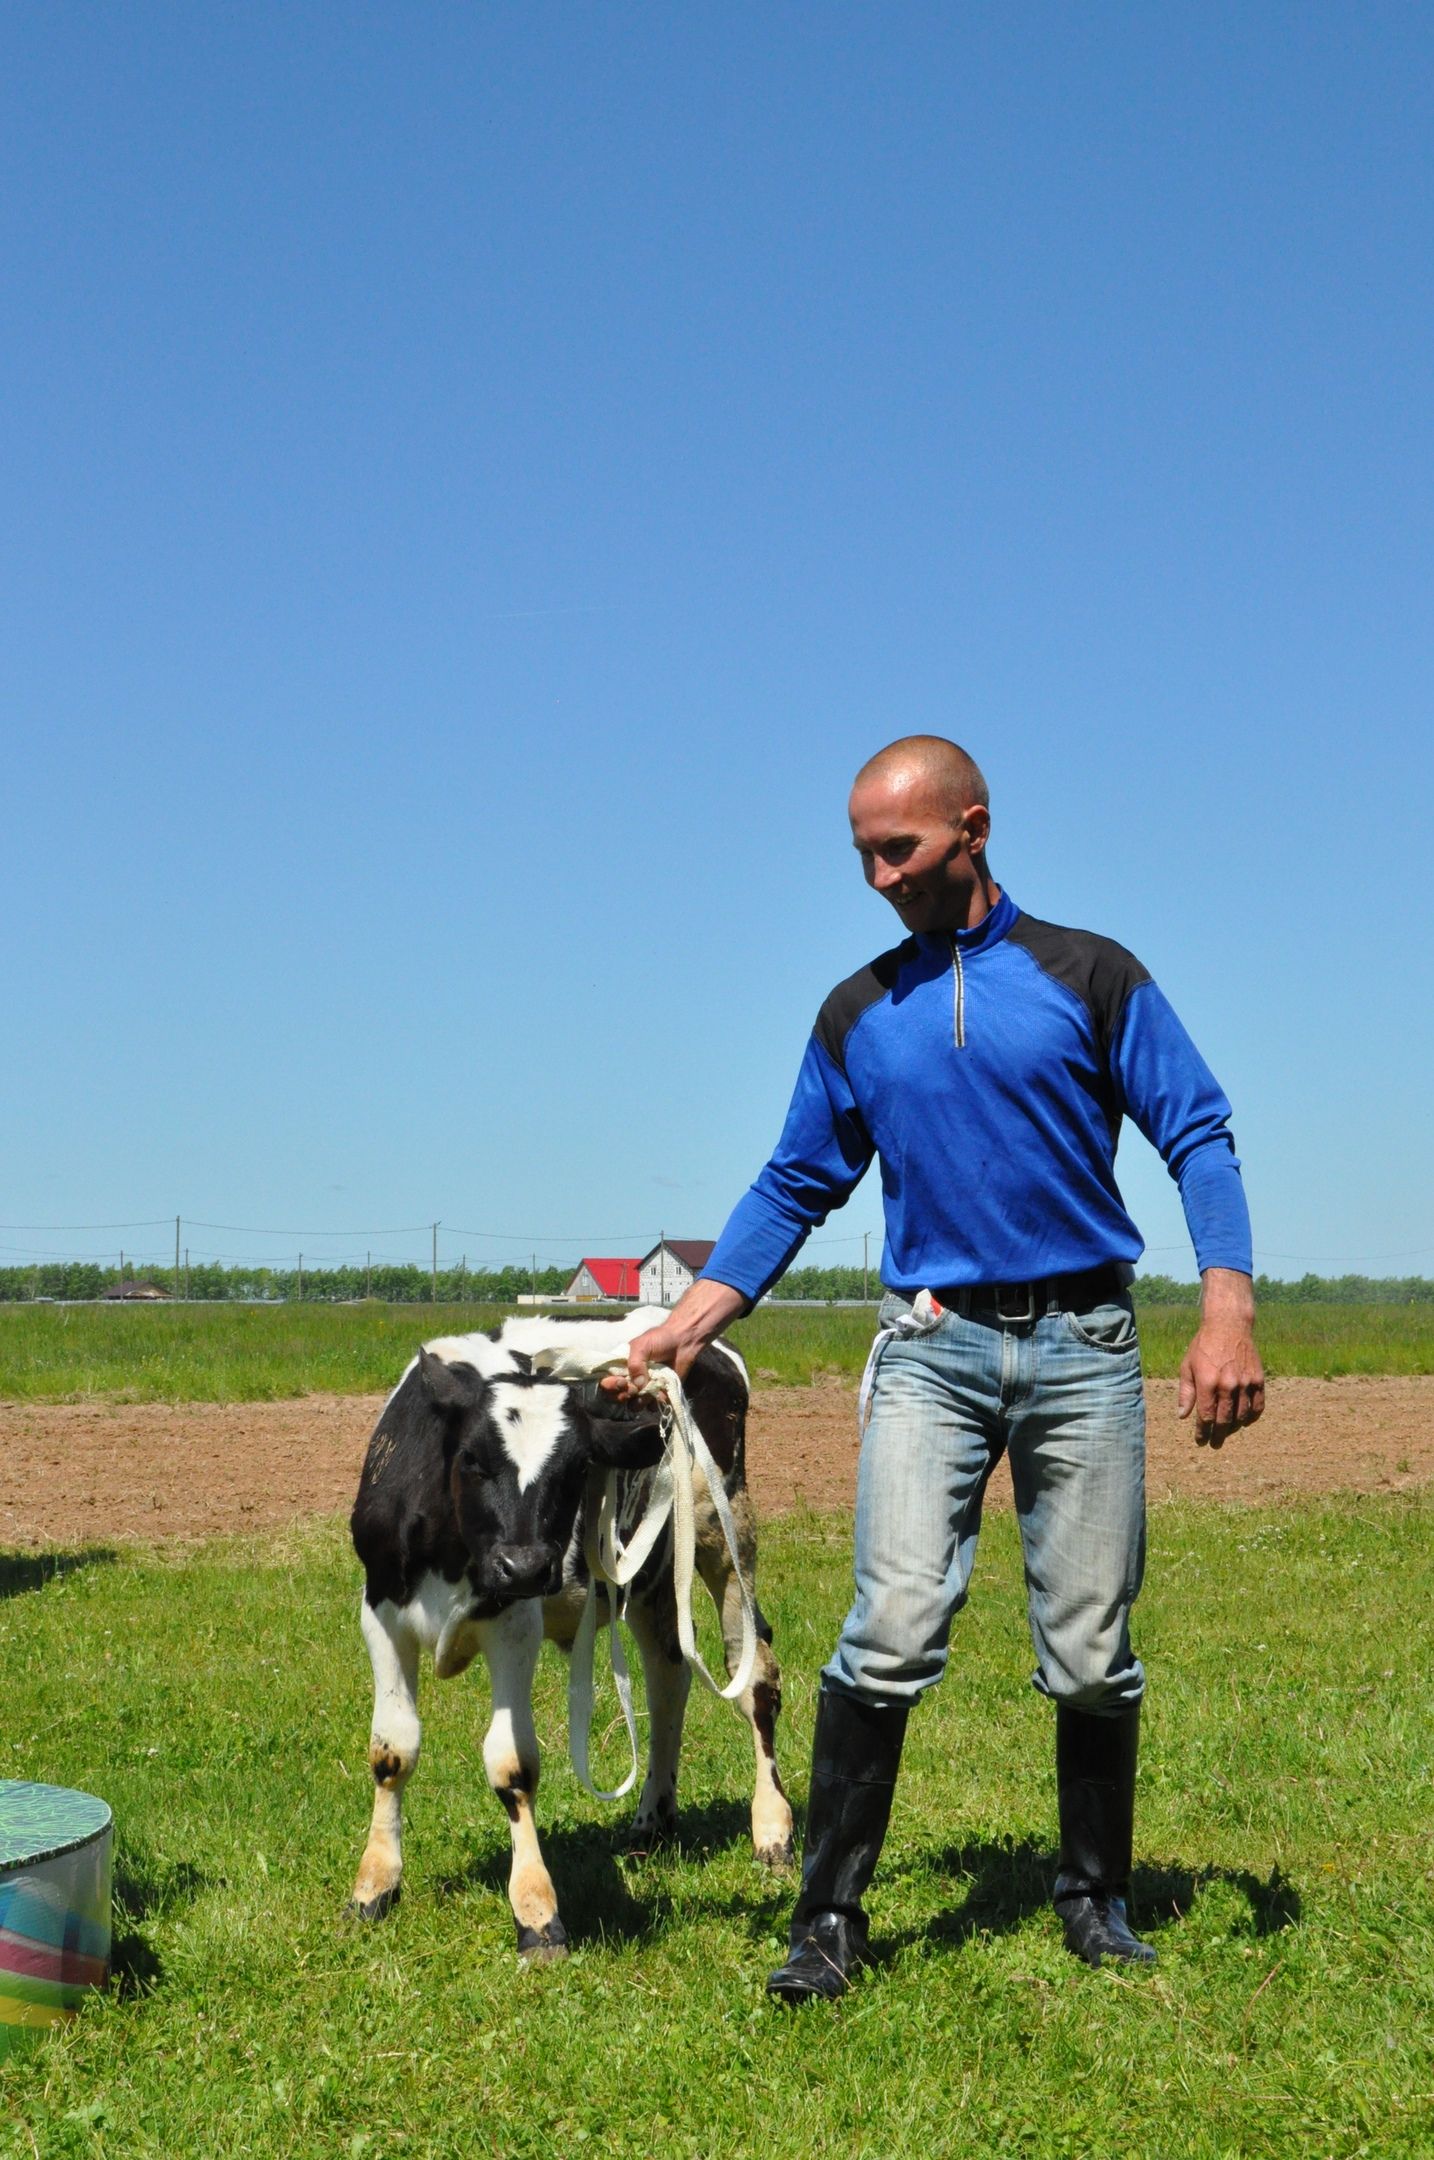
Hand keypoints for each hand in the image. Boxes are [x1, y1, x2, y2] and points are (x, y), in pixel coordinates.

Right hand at [599, 1320, 686, 1399]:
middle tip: (634, 1389)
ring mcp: (643, 1389)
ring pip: (634, 1405)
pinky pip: (653, 1406)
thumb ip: (635, 1363)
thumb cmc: (659, 1339)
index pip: (606, 1382)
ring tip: (651, 1389)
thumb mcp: (641, 1345)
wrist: (682, 1342)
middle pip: (617, 1397)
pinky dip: (657, 1400)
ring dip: (641, 1400)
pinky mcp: (658, 1395)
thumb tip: (638, 1385)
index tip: (621, 1382)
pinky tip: (663, 1390)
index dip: (610, 1386)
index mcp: (621, 1368)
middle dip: (623, 1396)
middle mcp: (629, 1381)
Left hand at [1178, 1270, 1264, 1447]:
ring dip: (1234, 1428)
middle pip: (1224, 1420)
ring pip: (1242, 1416)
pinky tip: (1244, 1421)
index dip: (1203, 1432)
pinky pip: (1258, 1406)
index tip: (1200, 1441)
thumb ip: (1186, 1393)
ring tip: (1227, 1431)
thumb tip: (1182, 1416)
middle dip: (1218, 1436)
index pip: (1206, 1416)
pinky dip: (1252, 1417)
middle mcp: (1228, 1385)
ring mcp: (1245, 1383)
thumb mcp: (1187, 1366)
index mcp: (1208, 1382)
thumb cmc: (1203, 1346)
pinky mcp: (1258, 1379)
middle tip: (1214, 1444)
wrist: (1228, 1325)